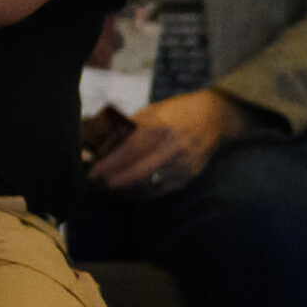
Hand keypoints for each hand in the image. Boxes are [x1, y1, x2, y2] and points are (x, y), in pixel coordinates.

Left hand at [90, 89, 247, 196]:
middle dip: (111, 183)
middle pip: (134, 175)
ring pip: (145, 187)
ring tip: (106, 188)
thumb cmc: (177, 112)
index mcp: (160, 129)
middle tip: (95, 183)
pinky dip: (139, 195)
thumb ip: (128, 129)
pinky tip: (126, 192)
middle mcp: (171, 150)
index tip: (92, 172)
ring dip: (122, 191)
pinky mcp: (186, 178)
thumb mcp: (151, 112)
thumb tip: (101, 145)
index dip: (107, 166)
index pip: (127, 153)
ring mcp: (181, 166)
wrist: (214, 118)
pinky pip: (158, 193)